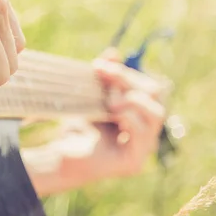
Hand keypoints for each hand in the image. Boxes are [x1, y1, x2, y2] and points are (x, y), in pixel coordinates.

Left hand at [89, 49, 167, 176]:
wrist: (59, 157)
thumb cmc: (77, 127)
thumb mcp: (92, 97)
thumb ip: (105, 76)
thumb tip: (113, 53)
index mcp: (141, 114)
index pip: (148, 86)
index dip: (127, 73)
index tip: (99, 65)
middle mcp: (146, 131)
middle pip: (155, 95)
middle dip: (128, 80)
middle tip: (103, 76)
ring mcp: (142, 149)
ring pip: (156, 113)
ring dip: (132, 99)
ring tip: (110, 101)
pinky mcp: (134, 162)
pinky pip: (142, 132)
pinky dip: (128, 117)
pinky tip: (112, 113)